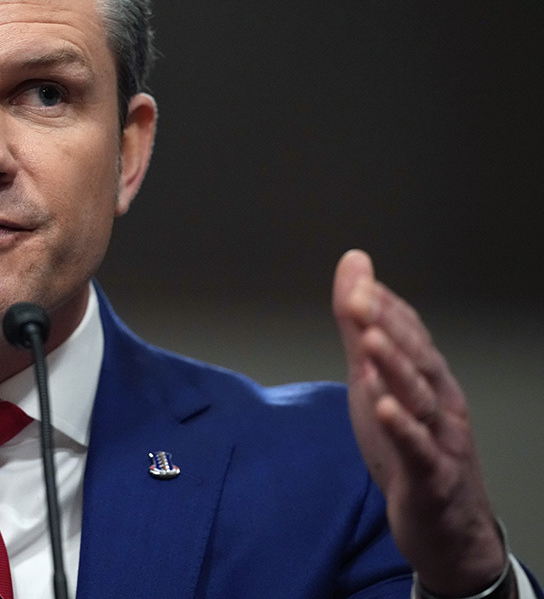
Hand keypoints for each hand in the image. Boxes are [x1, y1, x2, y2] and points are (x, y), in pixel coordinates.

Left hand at [334, 250, 506, 595]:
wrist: (447, 529)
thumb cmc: (409, 447)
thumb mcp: (374, 385)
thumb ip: (361, 330)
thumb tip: (354, 271)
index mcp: (427, 378)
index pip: (409, 334)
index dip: (384, 306)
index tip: (357, 277)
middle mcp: (440, 402)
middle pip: (416, 359)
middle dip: (388, 326)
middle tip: (360, 297)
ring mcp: (440, 439)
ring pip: (420, 399)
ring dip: (395, 368)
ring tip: (369, 341)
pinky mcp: (432, 478)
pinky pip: (418, 450)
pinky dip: (403, 429)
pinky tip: (384, 409)